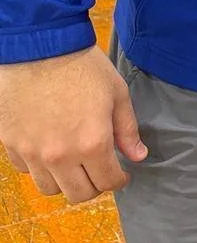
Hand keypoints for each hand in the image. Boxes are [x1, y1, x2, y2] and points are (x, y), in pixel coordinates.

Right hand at [0, 47, 146, 203]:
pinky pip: (27, 170)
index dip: (119, 180)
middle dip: (95, 185)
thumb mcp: (117, 94)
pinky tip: (50, 148)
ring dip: (66, 180)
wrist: (39, 48)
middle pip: (79, 194)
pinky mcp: (11, 145)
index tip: (122, 173)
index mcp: (92, 144)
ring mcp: (32, 153)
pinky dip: (40, 166)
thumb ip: (127, 130)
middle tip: (100, 170)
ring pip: (50, 189)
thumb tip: (138, 155)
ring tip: (75, 162)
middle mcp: (60, 156)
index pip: (108, 182)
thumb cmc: (82, 67)